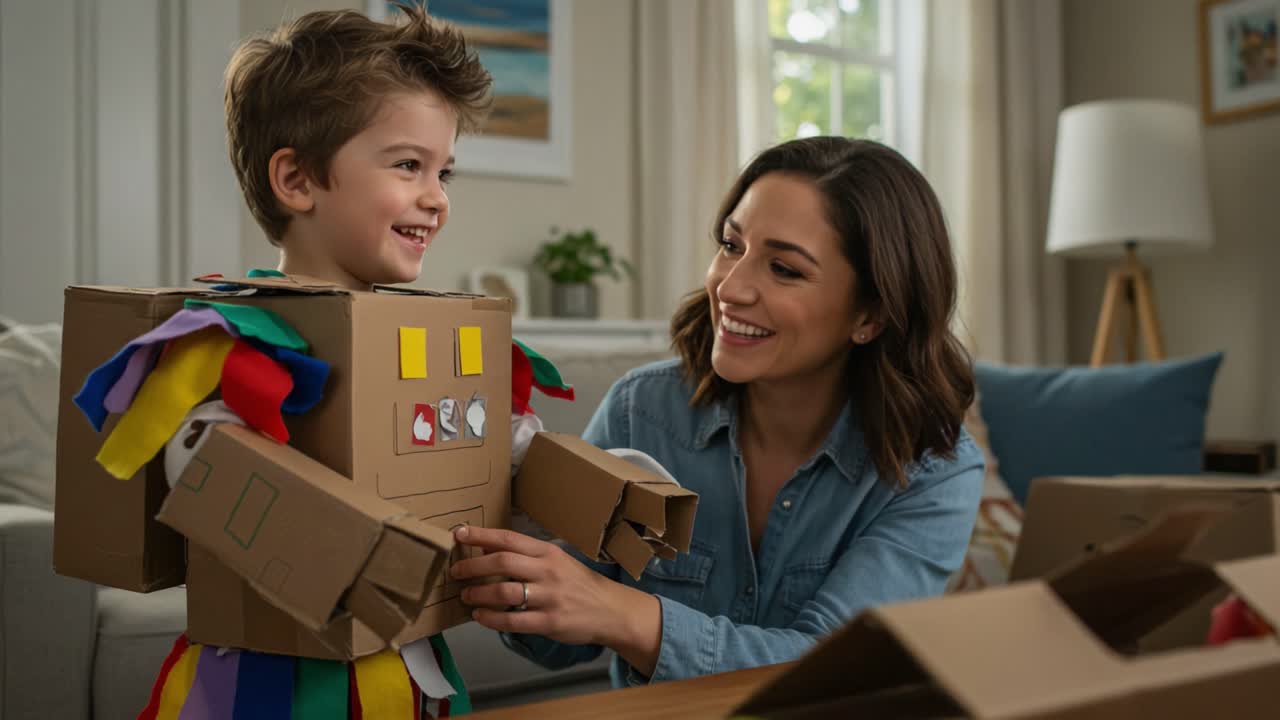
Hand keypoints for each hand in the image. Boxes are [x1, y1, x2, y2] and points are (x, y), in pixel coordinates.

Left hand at [451, 525, 659, 668]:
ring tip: (466, 596)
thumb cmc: (578, 583)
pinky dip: (491, 619)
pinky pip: (513, 621)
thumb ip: (524, 555)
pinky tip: (480, 617)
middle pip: (503, 562)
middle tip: (456, 571)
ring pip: (505, 592)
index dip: (481, 535)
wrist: (611, 610)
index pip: (509, 539)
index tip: (459, 533)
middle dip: (473, 566)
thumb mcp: (556, 561)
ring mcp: (549, 597)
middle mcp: (548, 571)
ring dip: (479, 594)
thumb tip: (486, 548)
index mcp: (548, 552)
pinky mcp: (550, 622)